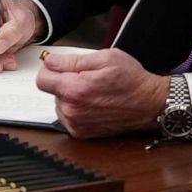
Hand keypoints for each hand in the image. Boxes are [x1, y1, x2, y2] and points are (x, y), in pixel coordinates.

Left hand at [35, 48, 168, 137]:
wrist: (149, 104)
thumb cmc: (131, 79)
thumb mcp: (105, 58)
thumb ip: (72, 60)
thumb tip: (50, 62)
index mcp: (74, 90)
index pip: (42, 79)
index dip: (51, 69)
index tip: (62, 66)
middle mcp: (72, 110)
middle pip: (52, 91)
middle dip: (65, 81)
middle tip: (88, 78)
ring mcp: (76, 124)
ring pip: (60, 103)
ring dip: (71, 96)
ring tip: (94, 91)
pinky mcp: (82, 133)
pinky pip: (68, 116)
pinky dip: (77, 109)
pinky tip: (94, 103)